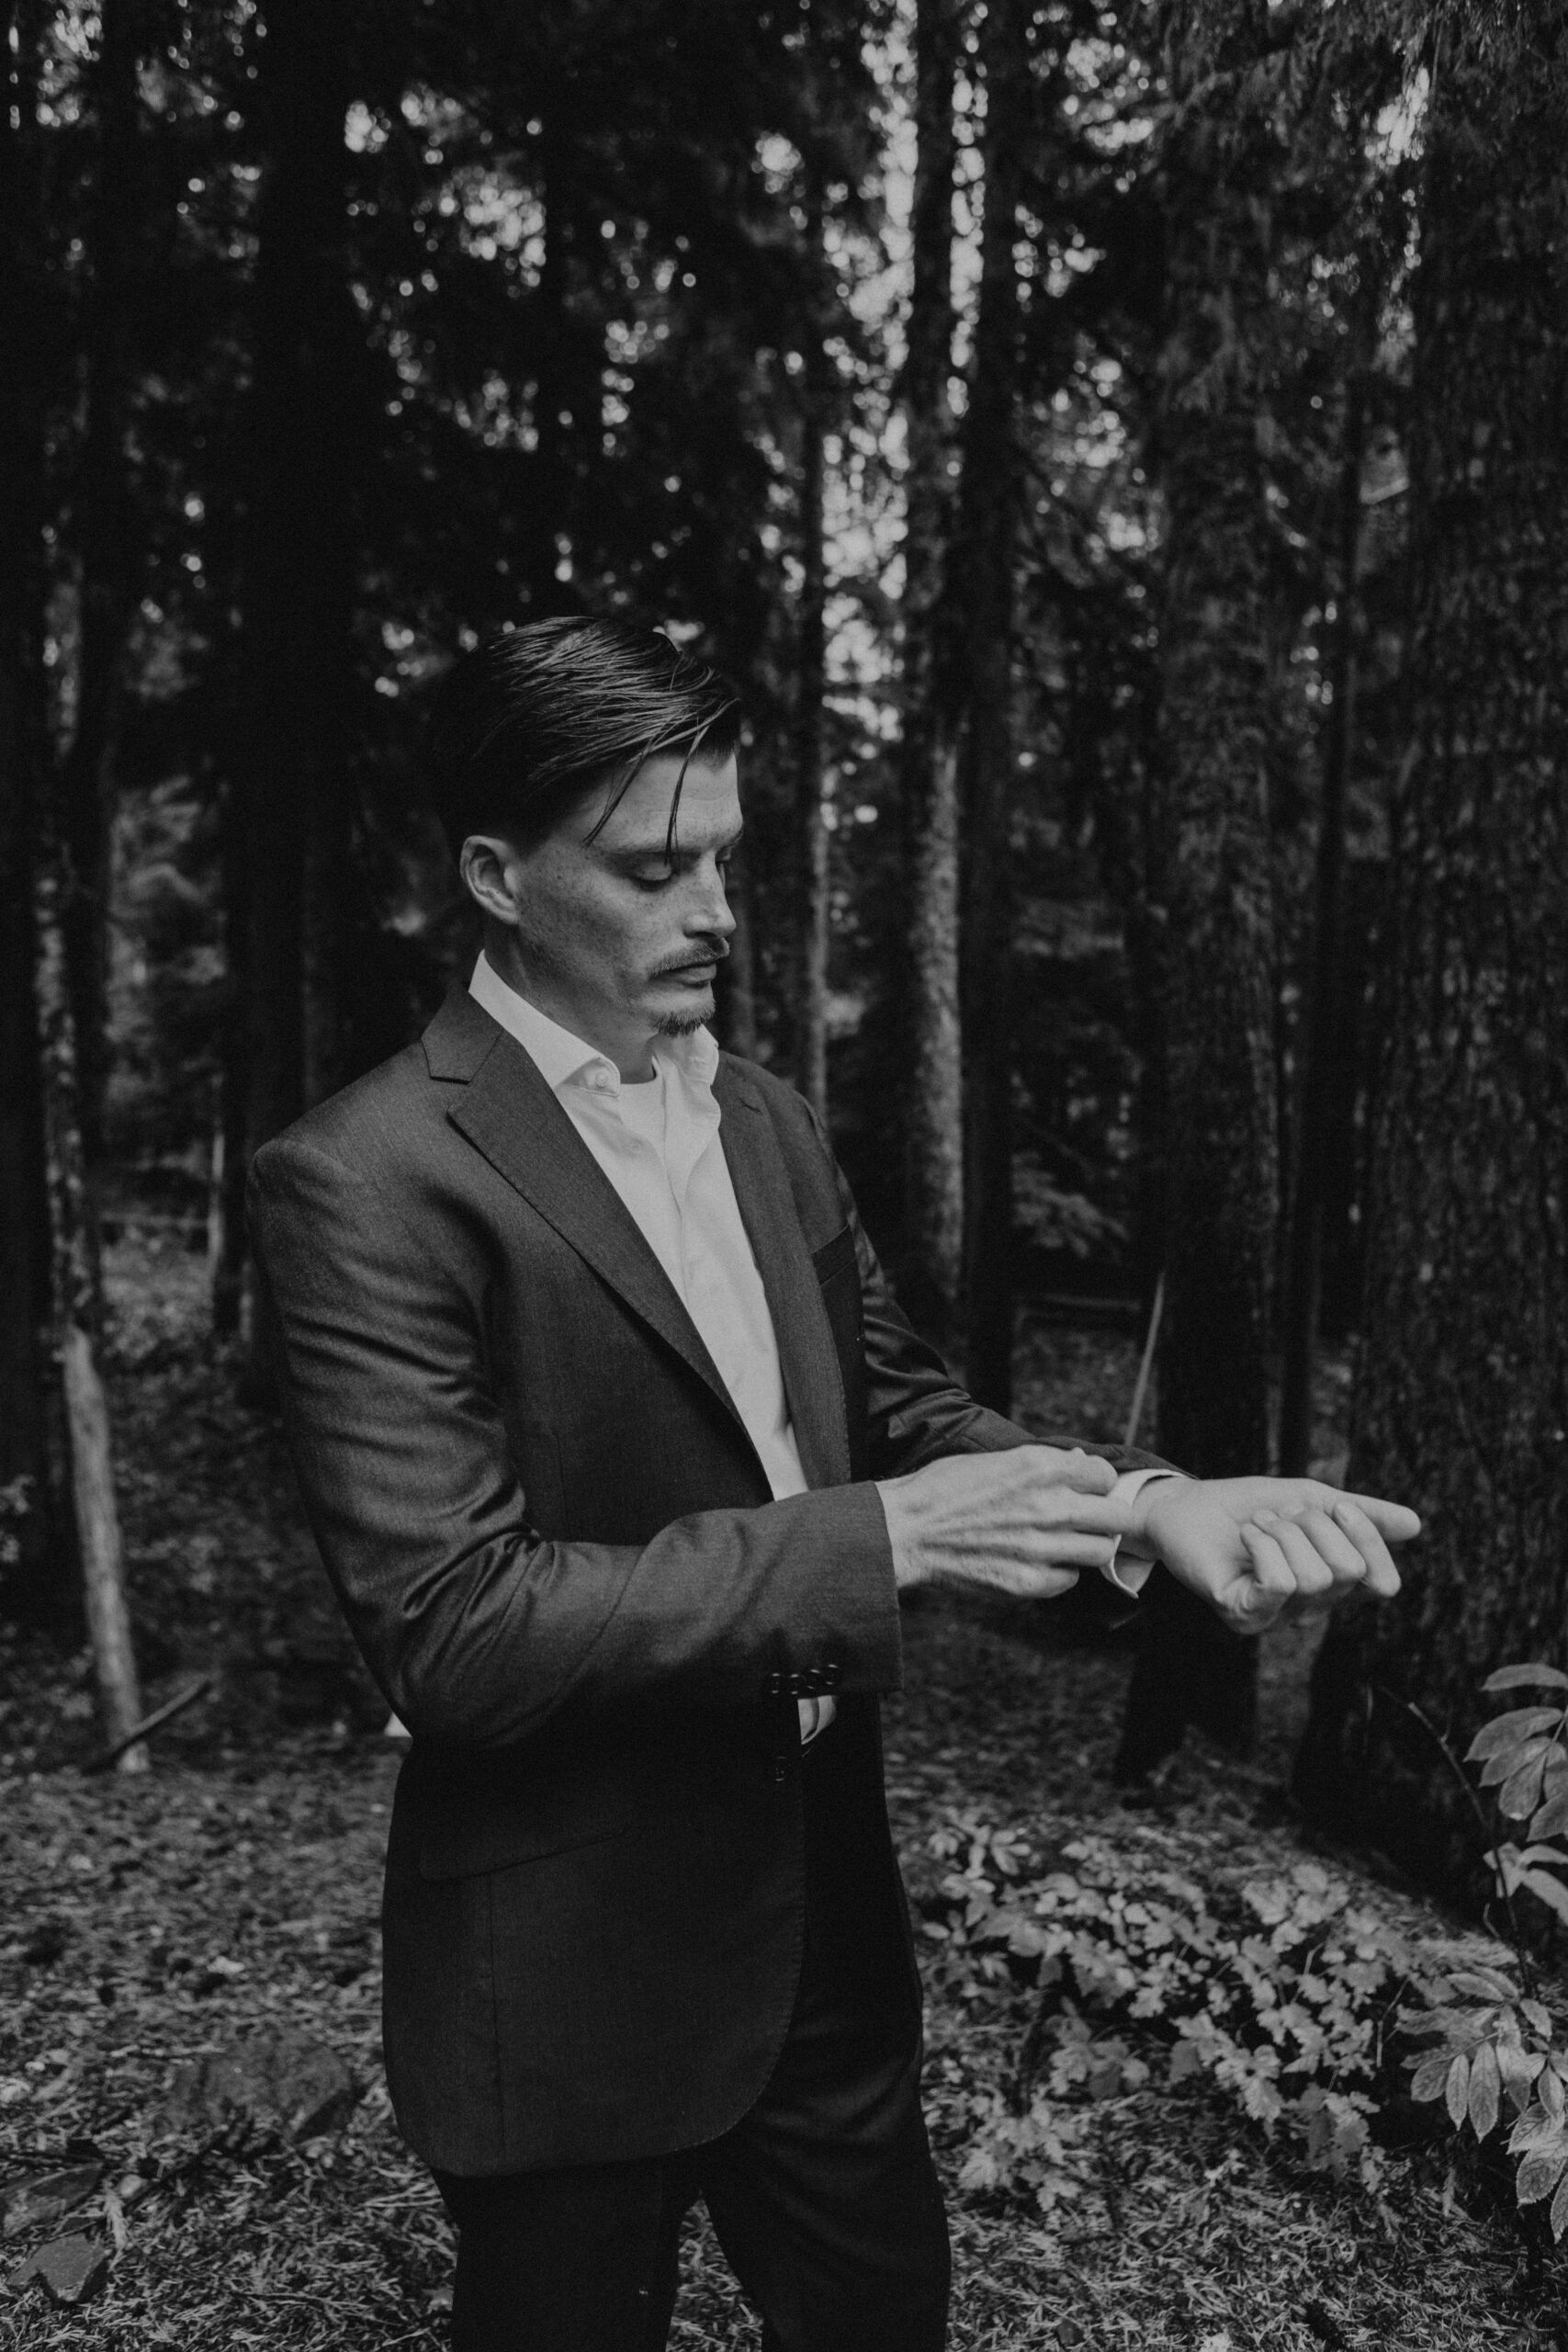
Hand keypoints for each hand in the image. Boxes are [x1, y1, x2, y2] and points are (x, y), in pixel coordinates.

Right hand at [878, 1445, 1128, 1599]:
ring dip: (1086, 1546)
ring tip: (1062, 1542)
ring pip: (1100, 1552)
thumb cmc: (946, 1489)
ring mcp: (1042, 1548)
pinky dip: (1059, 1572)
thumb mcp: (997, 1459)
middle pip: (1117, 1517)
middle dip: (1106, 1517)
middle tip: (1088, 1521)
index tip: (1086, 1490)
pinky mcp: (1030, 1582)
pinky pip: (1069, 1580)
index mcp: (1041, 1467)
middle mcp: (1049, 1506)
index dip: (1097, 1483)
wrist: (908, 1531)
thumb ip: (1045, 1462)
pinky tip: (1037, 1561)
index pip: (1106, 1476)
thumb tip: (1081, 1462)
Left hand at [1132, 1476, 1420, 1632]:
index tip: (1340, 1507)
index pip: (1381, 1583)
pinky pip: (1280, 1584)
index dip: (1369, 1541)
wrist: (1186, 1505)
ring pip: (1315, 1577)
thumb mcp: (1314, 1500)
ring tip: (1259, 1525)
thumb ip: (1362, 1516)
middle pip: (1348, 1573)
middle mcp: (1310, 1609)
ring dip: (1284, 1533)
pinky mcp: (1244, 1614)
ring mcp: (1276, 1617)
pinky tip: (1248, 1537)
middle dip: (1316, 1527)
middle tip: (1281, 1514)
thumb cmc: (1248, 1506)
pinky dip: (1265, 1546)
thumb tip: (1415, 1525)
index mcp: (1332, 1585)